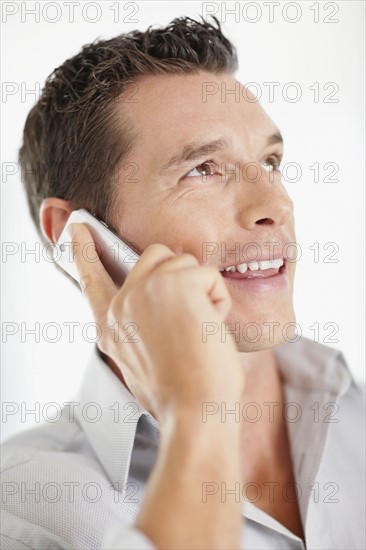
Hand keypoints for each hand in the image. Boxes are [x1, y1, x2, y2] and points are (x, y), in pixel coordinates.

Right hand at [69, 223, 244, 423]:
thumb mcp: (146, 360)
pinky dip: (219, 300)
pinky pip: (208, 275)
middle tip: (189, 319)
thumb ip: (143, 325)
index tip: (76, 227)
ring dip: (202, 292)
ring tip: (198, 330)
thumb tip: (168, 299)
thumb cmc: (181, 394)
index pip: (92, 278)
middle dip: (180, 277)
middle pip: (155, 256)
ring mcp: (143, 291)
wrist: (195, 413)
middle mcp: (120, 305)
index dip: (84, 252)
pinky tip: (209, 328)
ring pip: (183, 262)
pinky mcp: (173, 284)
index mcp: (110, 327)